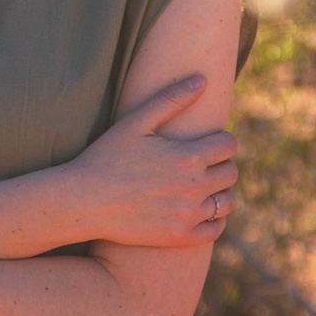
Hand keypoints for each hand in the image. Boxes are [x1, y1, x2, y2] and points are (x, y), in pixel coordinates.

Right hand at [74, 77, 237, 248]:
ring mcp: (188, 215)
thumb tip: (202, 79)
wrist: (83, 201)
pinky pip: (215, 229)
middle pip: (231, 173)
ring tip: (203, 185)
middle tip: (204, 162)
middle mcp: (194, 187)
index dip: (221, 140)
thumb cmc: (106, 156)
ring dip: (221, 191)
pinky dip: (214, 219)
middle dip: (222, 164)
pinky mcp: (179, 237)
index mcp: (188, 157)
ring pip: (227, 202)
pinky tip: (199, 209)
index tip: (208, 141)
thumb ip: (171, 99)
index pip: (229, 145)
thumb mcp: (136, 122)